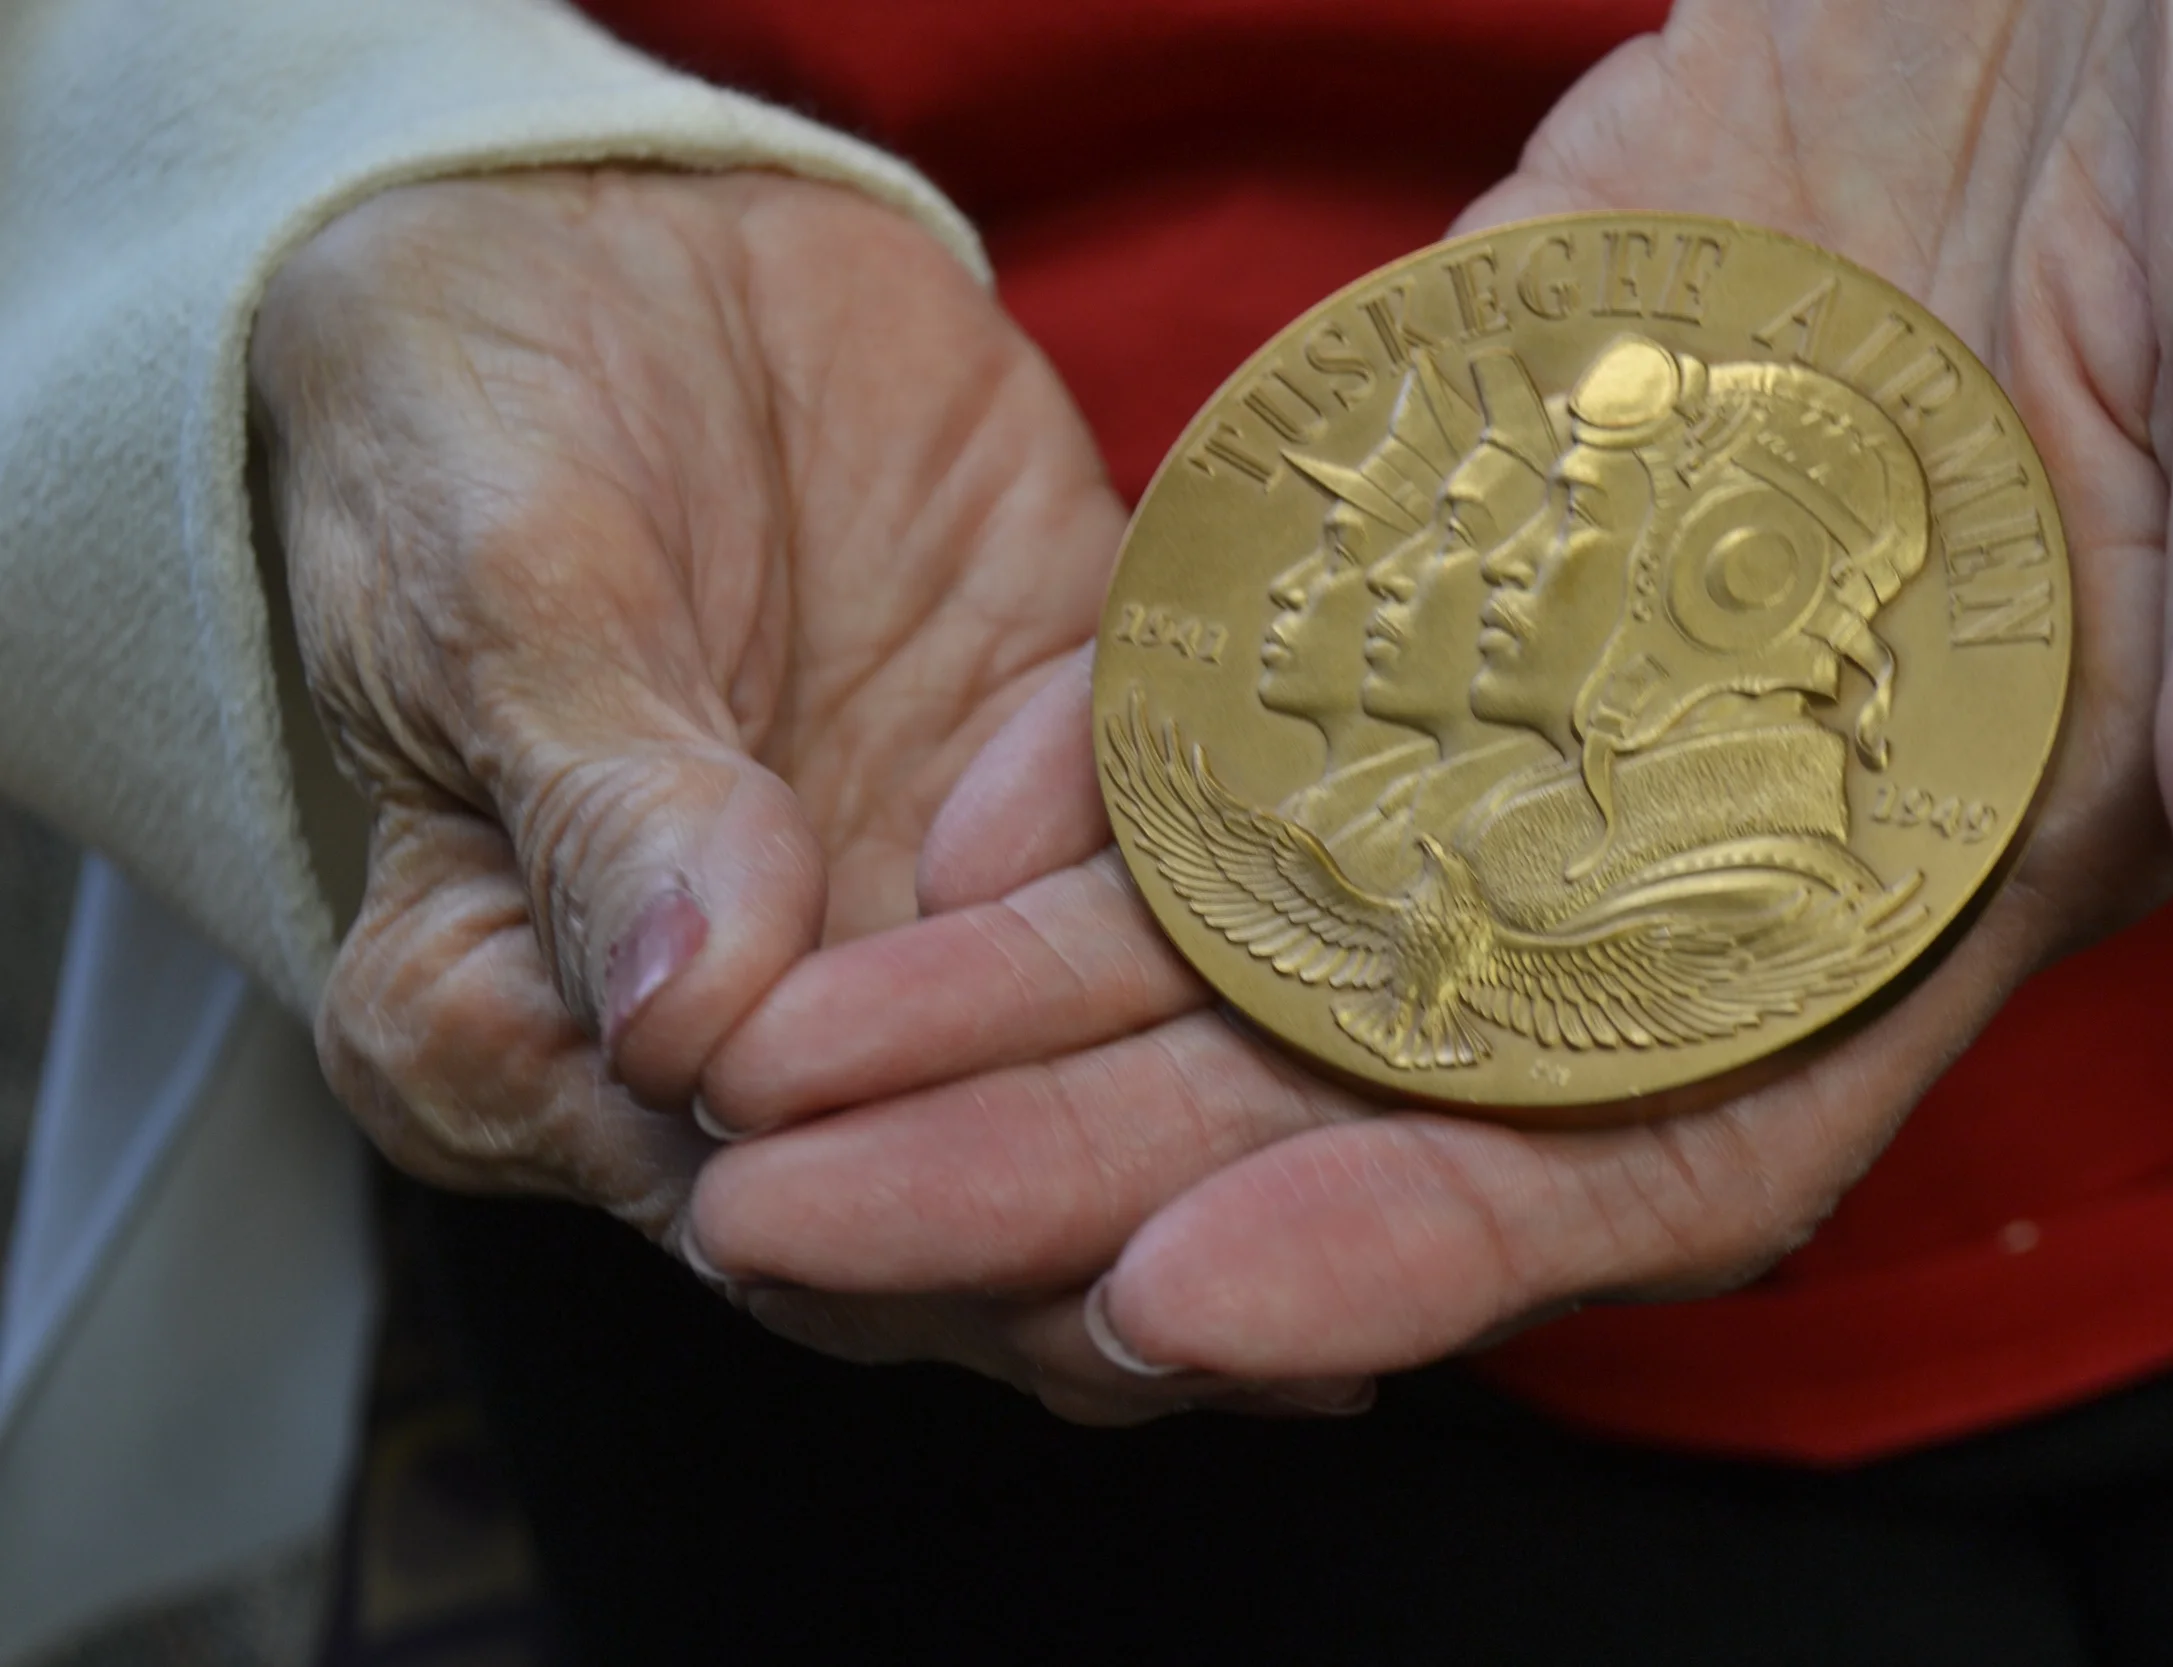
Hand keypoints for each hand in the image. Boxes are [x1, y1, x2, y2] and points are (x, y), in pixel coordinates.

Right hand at [253, 171, 1298, 1419]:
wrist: (609, 242)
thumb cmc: (468, 410)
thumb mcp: (494, 591)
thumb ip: (603, 810)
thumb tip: (694, 1026)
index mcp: (525, 1032)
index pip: (730, 1199)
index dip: (901, 1238)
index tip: (1062, 1259)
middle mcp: (737, 1028)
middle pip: (930, 1188)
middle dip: (1108, 1233)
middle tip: (1290, 1286)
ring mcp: (905, 924)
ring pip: (1073, 1074)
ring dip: (1222, 1135)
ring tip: (1397, 1202)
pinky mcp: (1046, 807)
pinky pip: (1167, 893)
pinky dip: (1269, 941)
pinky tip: (1404, 996)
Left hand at [687, 0, 2172, 1392]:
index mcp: (1949, 840)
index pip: (1668, 1130)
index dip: (1430, 1243)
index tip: (1173, 1303)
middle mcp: (1737, 801)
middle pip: (1389, 1066)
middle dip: (1100, 1163)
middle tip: (812, 1221)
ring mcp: (1586, 658)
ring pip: (1282, 898)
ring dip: (1027, 994)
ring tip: (776, 1077)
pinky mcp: (1477, 500)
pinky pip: (1265, 674)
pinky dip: (1103, 757)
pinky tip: (933, 833)